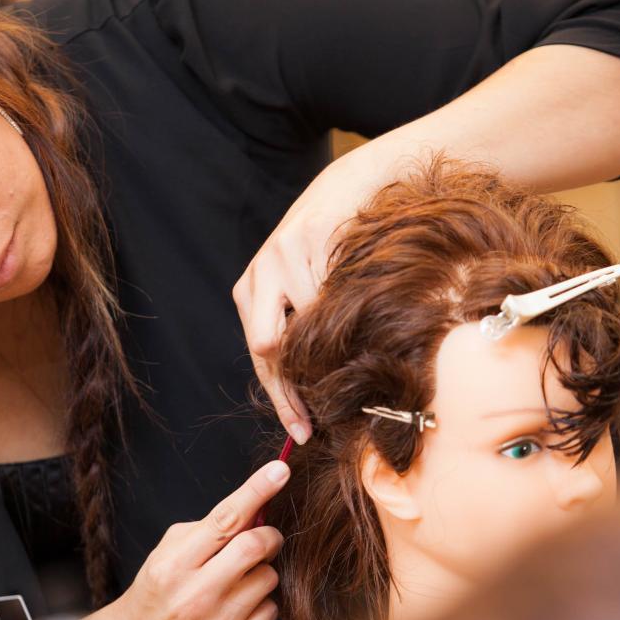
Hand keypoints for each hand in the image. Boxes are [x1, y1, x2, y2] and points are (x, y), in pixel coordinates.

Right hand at [99, 460, 289, 619]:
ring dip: (262, 572)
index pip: (224, 519)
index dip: (256, 490)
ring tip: (239, 581)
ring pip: (268, 579)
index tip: (280, 470)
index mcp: (173, 565)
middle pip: (255, 547)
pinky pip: (271, 611)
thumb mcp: (168, 551)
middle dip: (268, 536)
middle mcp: (194, 596)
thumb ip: (209, 528)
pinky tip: (239, 608)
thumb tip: (255, 506)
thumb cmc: (157, 591)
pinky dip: (262, 603)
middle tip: (264, 538)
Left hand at [234, 141, 396, 443]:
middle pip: (268, 345)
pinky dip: (352, 308)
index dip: (282, 400)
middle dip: (298, 383)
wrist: (352, 184)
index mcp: (249, 290)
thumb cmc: (328, 248)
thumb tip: (310, 399)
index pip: (260, 357)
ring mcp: (282, 254)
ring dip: (336, 342)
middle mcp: (260, 272)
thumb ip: (298, 331)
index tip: (302, 434)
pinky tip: (369, 306)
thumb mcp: (303, 288)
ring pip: (309, 323)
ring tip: (361, 344)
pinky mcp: (311, 238)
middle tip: (324, 412)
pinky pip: (333, 292)